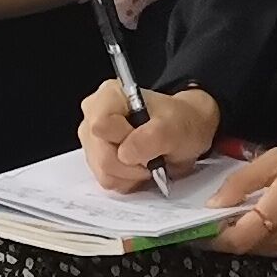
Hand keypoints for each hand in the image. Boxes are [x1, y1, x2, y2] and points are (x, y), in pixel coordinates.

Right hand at [77, 77, 219, 190]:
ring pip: (103, 172)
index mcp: (109, 96)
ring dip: (131, 174)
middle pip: (101, 155)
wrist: (184, 134)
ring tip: (147, 161)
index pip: (100, 125)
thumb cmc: (179, 123)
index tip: (146, 141)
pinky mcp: (96, 159)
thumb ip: (151, 138)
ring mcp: (92, 139)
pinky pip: (107, 181)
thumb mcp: (174, 127)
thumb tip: (125, 154)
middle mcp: (94, 115)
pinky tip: (139, 168)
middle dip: (131, 165)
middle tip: (152, 157)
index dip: (123, 139)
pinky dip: (128, 180)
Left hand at [216, 127, 276, 263]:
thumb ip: (243, 182)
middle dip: (231, 234)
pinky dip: (274, 238)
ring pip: (266, 251)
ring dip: (253, 236)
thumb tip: (213, 205)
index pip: (234, 241)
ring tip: (251, 211)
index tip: (196, 228)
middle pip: (248, 248)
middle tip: (221, 214)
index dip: (212, 237)